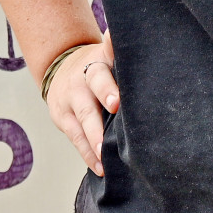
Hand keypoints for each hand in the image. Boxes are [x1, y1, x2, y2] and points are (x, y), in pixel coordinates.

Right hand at [45, 37, 117, 176]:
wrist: (59, 69)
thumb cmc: (98, 68)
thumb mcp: (108, 55)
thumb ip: (124, 55)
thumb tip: (152, 46)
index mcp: (101, 59)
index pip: (108, 54)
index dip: (112, 66)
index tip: (119, 93)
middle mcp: (84, 76)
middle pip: (95, 84)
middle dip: (105, 96)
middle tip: (115, 107)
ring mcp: (71, 97)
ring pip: (83, 117)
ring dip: (94, 136)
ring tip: (105, 155)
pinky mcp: (62, 118)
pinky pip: (75, 137)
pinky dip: (88, 153)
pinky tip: (100, 167)